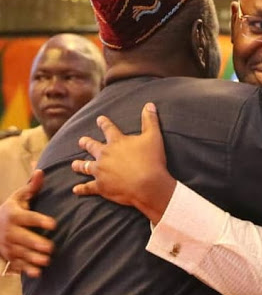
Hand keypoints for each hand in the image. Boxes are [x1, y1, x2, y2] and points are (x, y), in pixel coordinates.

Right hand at [0, 170, 55, 277]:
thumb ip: (31, 187)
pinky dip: (25, 270)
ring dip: (32, 258)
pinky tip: (37, 273)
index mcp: (13, 215)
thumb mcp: (18, 197)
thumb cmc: (11, 210)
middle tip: (50, 247)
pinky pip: (15, 264)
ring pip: (20, 253)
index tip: (53, 224)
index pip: (28, 218)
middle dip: (35, 243)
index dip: (40, 221)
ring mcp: (7, 245)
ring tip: (47, 261)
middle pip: (22, 238)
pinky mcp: (8, 256)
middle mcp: (9, 231)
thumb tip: (41, 171)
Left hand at [71, 102, 175, 223]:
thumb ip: (150, 120)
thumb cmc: (152, 161)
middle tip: (81, 141)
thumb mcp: (154, 137)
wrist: (148, 185)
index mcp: (117, 142)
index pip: (108, 129)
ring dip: (79, 165)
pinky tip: (75, 189)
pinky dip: (81, 189)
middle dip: (86, 143)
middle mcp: (105, 155)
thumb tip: (149, 104)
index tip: (99, 119)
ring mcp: (101, 171)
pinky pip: (88, 187)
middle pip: (92, 147)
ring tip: (74, 164)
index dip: (104, 123)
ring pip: (86, 166)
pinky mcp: (101, 186)